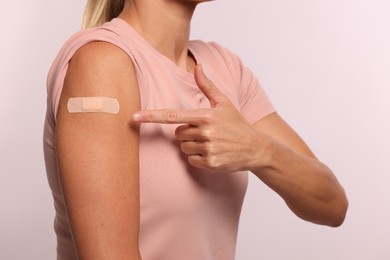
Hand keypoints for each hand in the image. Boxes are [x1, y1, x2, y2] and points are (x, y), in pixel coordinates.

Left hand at [133, 64, 268, 172]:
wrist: (256, 148)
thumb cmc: (238, 123)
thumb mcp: (224, 103)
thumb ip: (207, 86)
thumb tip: (198, 66)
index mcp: (205, 116)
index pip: (172, 115)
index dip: (151, 116)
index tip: (134, 117)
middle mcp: (205, 132)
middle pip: (178, 134)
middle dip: (187, 133)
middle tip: (206, 133)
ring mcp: (208, 149)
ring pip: (184, 148)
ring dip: (193, 146)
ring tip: (212, 143)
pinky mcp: (211, 163)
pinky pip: (192, 161)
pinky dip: (200, 158)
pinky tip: (214, 154)